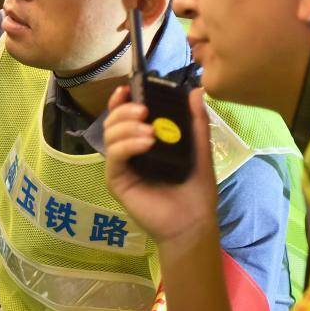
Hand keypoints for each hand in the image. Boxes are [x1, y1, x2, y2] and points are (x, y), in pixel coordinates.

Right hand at [103, 86, 218, 244]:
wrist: (193, 222)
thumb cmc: (196, 189)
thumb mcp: (199, 149)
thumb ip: (196, 121)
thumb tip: (195, 91)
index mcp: (143, 140)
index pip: (125, 115)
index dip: (123, 100)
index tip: (128, 88)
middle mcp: (128, 151)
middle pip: (113, 121)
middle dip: (124, 111)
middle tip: (144, 110)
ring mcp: (121, 166)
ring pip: (110, 136)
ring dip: (127, 127)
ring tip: (149, 131)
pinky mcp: (116, 180)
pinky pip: (114, 156)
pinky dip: (127, 145)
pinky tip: (145, 143)